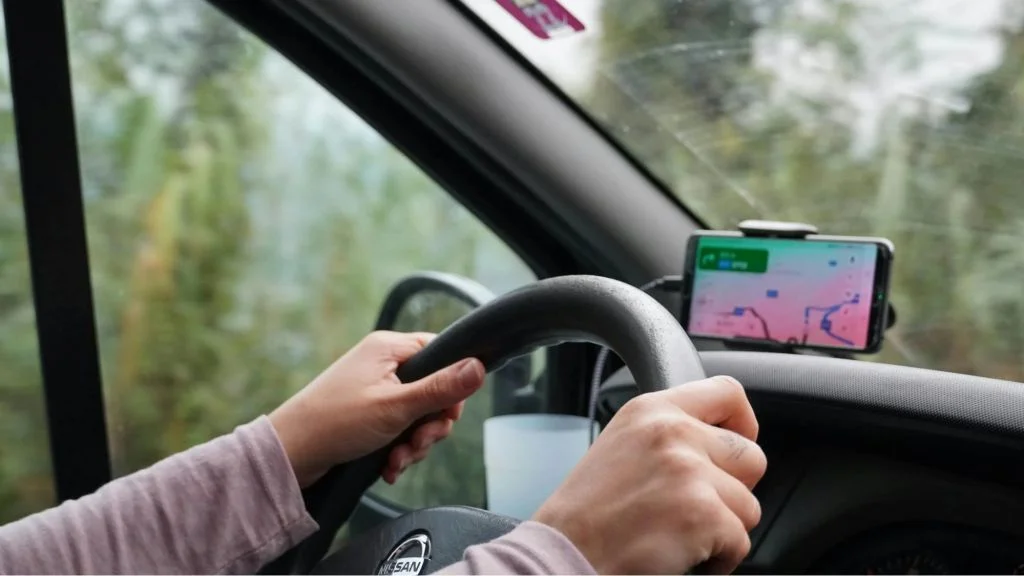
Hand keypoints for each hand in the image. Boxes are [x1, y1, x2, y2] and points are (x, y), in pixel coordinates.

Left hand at [269, 331, 485, 487]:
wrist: (290, 454)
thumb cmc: (335, 422)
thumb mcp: (396, 407)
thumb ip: (440, 389)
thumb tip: (479, 366)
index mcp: (389, 348)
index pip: (442, 352)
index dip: (452, 385)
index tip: (446, 414)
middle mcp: (383, 363)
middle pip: (433, 389)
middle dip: (430, 425)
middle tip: (417, 443)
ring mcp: (375, 388)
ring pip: (418, 414)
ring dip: (414, 443)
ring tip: (397, 460)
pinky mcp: (368, 412)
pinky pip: (400, 428)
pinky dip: (399, 449)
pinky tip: (389, 466)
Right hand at [532, 375, 766, 574]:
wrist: (564, 552)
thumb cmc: (587, 512)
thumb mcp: (621, 444)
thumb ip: (668, 434)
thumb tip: (719, 445)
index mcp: (651, 410)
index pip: (727, 392)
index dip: (743, 423)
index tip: (738, 445)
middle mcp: (673, 431)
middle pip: (751, 456)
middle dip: (734, 490)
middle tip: (696, 507)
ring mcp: (689, 471)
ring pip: (749, 505)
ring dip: (723, 529)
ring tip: (680, 535)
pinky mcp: (702, 513)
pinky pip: (740, 541)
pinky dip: (718, 560)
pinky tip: (680, 555)